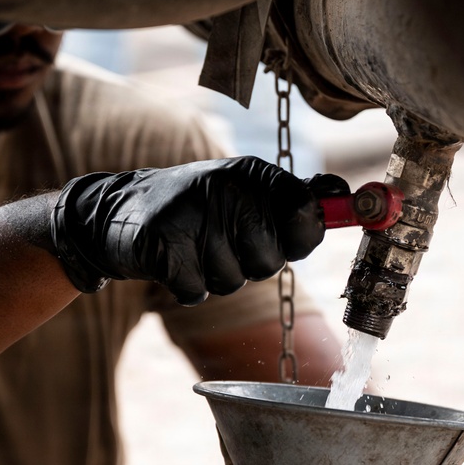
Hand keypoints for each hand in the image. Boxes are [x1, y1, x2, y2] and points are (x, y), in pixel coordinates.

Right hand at [48, 157, 343, 304]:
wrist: (118, 213)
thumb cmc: (196, 209)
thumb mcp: (244, 192)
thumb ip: (294, 197)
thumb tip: (345, 195)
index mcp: (250, 173)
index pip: (305, 210)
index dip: (303, 233)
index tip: (289, 238)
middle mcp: (223, 186)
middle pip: (270, 259)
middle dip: (249, 264)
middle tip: (224, 242)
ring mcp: (190, 214)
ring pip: (233, 281)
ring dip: (215, 276)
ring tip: (194, 248)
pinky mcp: (161, 245)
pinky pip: (197, 291)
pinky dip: (187, 286)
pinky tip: (173, 261)